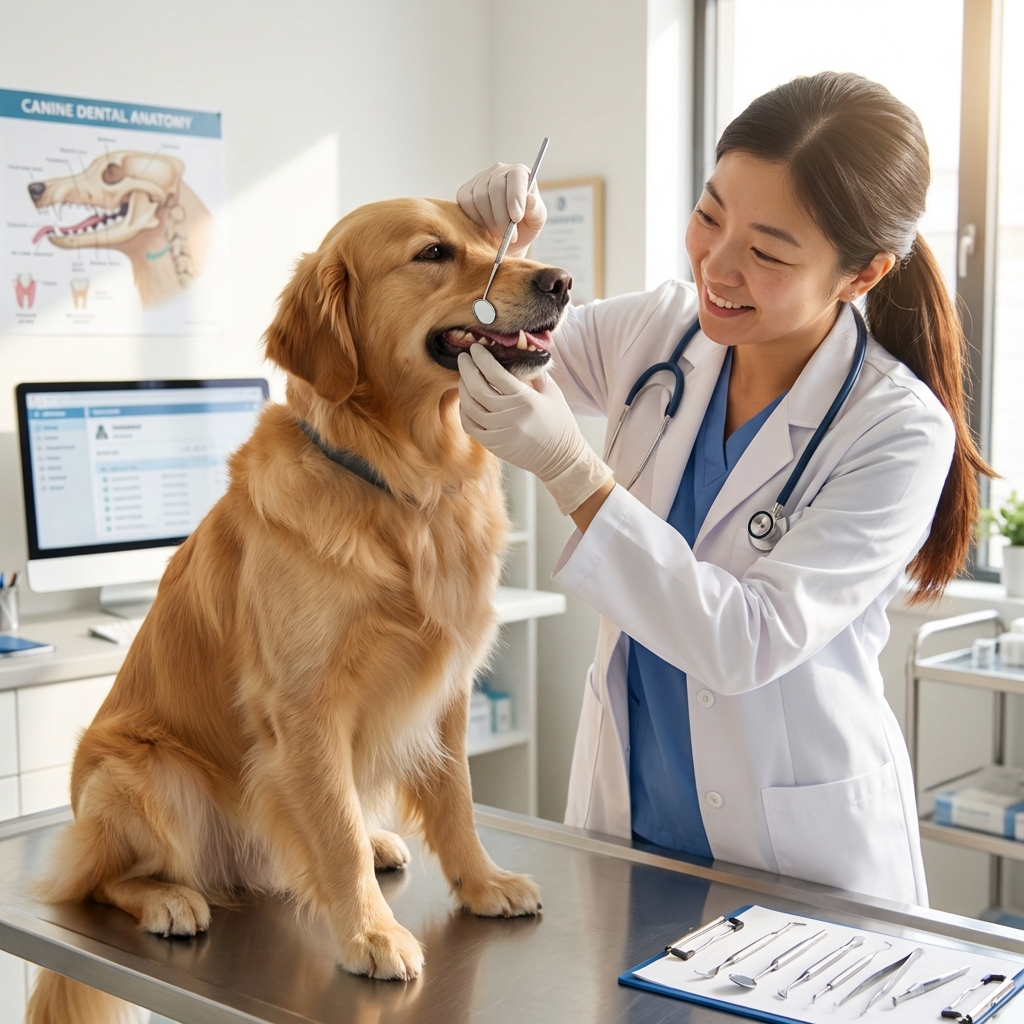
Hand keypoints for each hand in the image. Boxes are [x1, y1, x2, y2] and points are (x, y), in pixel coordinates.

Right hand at [457, 163, 546, 254]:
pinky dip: (476, 221)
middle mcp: (499, 171)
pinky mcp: (464, 192)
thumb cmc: (524, 226)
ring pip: (480, 198)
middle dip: (502, 216)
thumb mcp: (536, 220)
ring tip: (499, 234)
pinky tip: (485, 229)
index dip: (515, 197)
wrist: (506, 238)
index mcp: (519, 174)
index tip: (517, 218)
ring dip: (489, 221)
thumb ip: (535, 209)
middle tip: (508, 235)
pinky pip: (466, 205)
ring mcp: (480, 180)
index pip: (516, 176)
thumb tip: (530, 199)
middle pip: (496, 188)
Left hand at [458, 345, 612, 514]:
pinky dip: (464, 411)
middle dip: (467, 369)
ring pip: (470, 406)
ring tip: (464, 378)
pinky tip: (466, 401)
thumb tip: (516, 355)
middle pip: (478, 388)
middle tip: (463, 358)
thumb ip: (533, 373)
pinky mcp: (493, 445)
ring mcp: (499, 432)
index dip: (482, 358)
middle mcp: (510, 416)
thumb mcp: (552, 393)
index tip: (475, 348)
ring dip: (463, 389)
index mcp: (526, 400)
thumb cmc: (559, 422)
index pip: (495, 374)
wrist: (560, 458)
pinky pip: (470, 425)